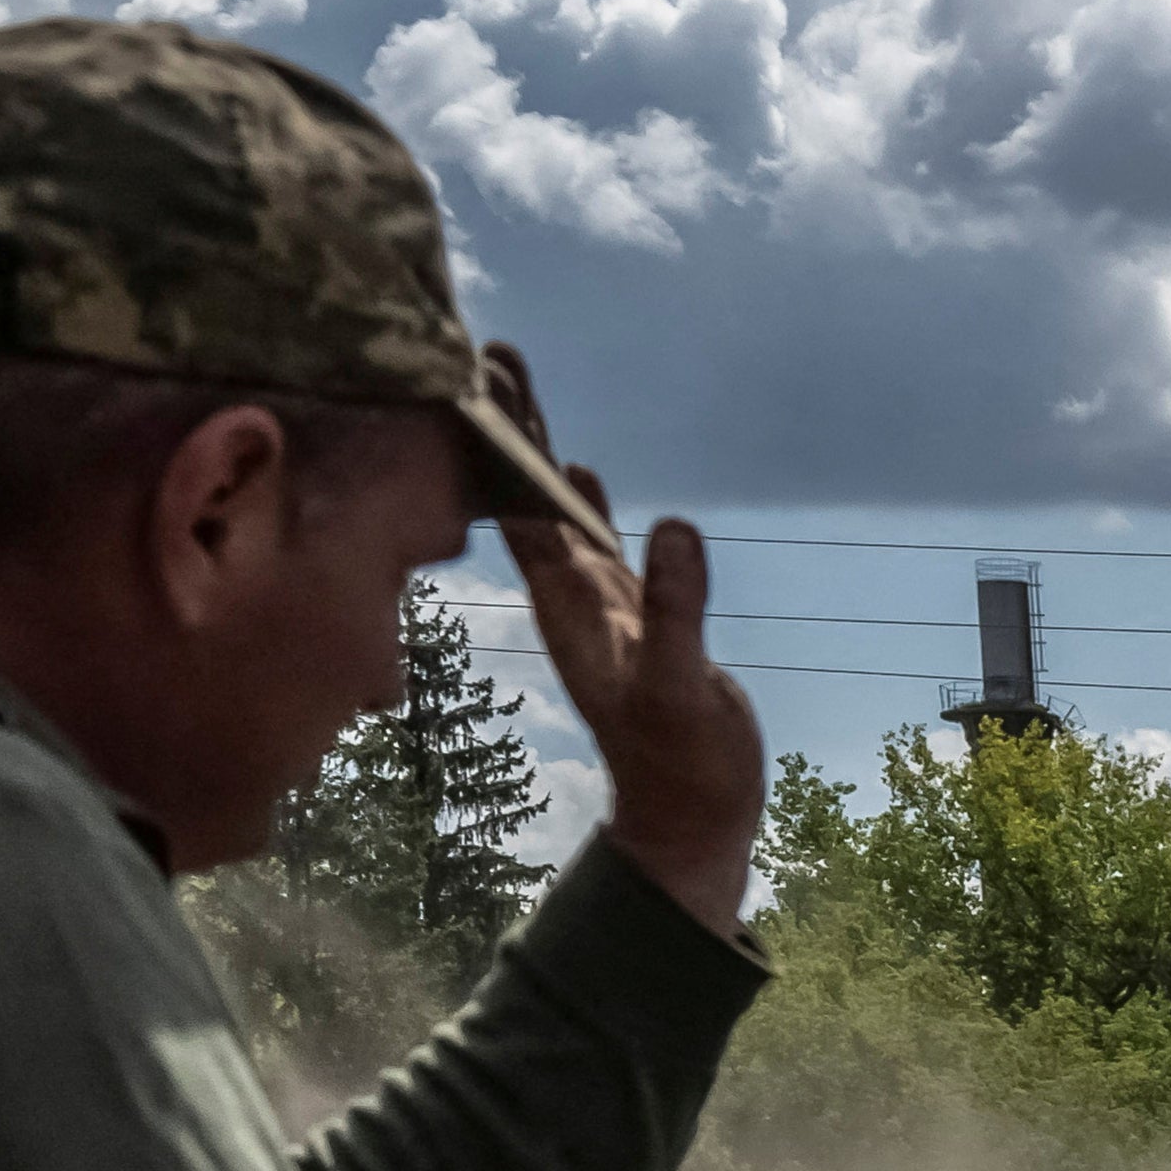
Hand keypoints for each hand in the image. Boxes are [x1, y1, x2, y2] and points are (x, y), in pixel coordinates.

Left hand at [484, 347, 758, 938]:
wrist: (690, 817)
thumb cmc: (684, 762)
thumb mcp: (682, 687)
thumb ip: (676, 612)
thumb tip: (675, 528)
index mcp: (569, 602)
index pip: (520, 503)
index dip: (501, 440)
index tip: (480, 374)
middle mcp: (570, 596)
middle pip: (523, 495)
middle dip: (505, 427)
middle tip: (488, 354)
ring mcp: (597, 607)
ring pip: (554, 514)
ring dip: (536, 458)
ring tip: (515, 396)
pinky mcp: (631, 620)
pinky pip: (595, 546)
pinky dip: (583, 504)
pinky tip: (585, 476)